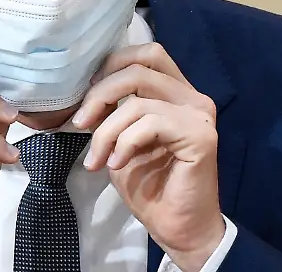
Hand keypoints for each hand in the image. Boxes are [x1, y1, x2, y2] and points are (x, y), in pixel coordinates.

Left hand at [72, 43, 224, 271]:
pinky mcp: (200, 135)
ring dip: (106, 130)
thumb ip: (113, 111)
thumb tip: (86, 92)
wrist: (177, 228)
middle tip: (80, 123)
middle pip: (140, 67)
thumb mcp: (120, 140)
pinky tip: (116, 164)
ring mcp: (199, 115)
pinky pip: (150, 123)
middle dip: (101, 92)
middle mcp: (192, 97)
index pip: (146, 54)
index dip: (111, 67)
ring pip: (138, 101)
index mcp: (176, 93)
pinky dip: (124, 142)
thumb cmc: (150, 187)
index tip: (87, 98)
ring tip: (96, 158)